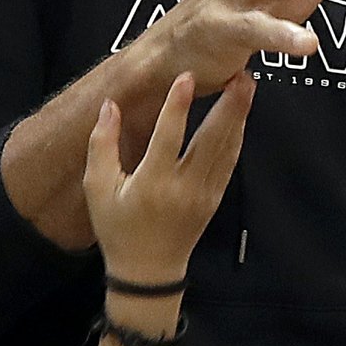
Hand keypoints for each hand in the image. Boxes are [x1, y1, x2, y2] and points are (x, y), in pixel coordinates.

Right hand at [83, 71, 251, 283]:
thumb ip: (102, 145)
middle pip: (212, 141)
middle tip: (242, 75)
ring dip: (239, 116)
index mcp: (152, 184)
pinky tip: (241, 117)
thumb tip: (110, 106)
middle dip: (229, 106)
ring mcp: (204, 195)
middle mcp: (183, 188)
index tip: (187, 77)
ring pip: (227, 149)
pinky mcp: (215, 199)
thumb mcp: (98, 188)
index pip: (168, 138)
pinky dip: (237, 137)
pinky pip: (229, 163)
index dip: (177, 107)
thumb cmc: (118, 227)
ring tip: (247, 86)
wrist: (148, 270)